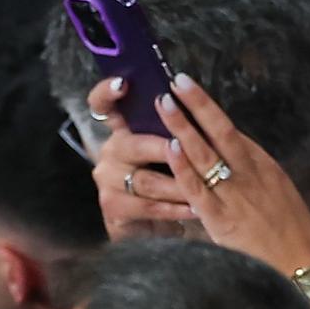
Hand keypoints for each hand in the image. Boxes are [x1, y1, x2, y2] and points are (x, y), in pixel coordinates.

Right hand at [87, 77, 197, 238]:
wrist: (157, 225)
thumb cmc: (172, 180)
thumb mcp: (174, 152)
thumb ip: (177, 129)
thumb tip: (193, 100)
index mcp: (124, 132)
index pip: (105, 106)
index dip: (108, 93)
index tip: (123, 83)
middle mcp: (112, 152)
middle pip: (131, 144)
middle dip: (162, 147)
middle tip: (183, 147)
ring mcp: (110, 181)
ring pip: (145, 180)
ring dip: (177, 184)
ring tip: (204, 186)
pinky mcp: (115, 208)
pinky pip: (148, 207)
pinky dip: (175, 209)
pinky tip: (195, 209)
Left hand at [156, 73, 309, 275]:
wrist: (306, 264)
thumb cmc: (294, 235)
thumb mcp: (279, 197)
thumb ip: (256, 179)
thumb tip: (233, 166)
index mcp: (265, 167)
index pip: (232, 131)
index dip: (208, 108)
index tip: (189, 88)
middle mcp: (251, 174)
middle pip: (221, 131)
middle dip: (197, 104)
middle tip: (176, 81)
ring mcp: (236, 194)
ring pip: (205, 153)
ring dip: (182, 126)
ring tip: (163, 103)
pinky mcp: (222, 218)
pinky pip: (198, 187)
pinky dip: (184, 166)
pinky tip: (169, 147)